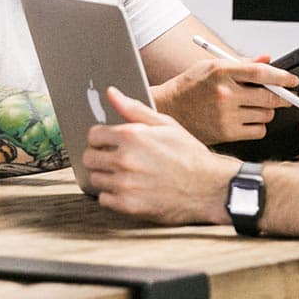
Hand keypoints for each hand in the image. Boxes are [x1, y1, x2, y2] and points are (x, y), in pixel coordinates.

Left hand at [84, 87, 239, 224]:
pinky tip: (129, 190)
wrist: (209, 187)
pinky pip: (104, 199)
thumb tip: (111, 93)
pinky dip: (112, 196)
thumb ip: (134, 109)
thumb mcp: (165, 124)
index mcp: (132, 135)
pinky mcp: (128, 205)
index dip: (101, 138)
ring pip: (95, 179)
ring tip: (125, 175)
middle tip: (116, 160)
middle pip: (89, 158)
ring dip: (106, 177)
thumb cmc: (189, 154)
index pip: (93, 135)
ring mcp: (125, 184)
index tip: (110, 143)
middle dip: (100, 157)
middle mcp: (125, 159)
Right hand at [152, 56, 298, 143]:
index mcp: (221, 72)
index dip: (283, 77)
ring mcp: (225, 116)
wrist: (168, 109)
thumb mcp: (212, 66)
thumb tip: (267, 59)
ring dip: (267, 111)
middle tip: (287, 96)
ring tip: (254, 106)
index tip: (293, 80)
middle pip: (269, 97)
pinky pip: (258, 131)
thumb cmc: (190, 86)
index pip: (261, 73)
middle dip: (284, 97)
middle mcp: (224, 94)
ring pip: (266, 114)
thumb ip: (242, 64)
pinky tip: (247, 119)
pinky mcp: (226, 134)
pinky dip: (259, 126)